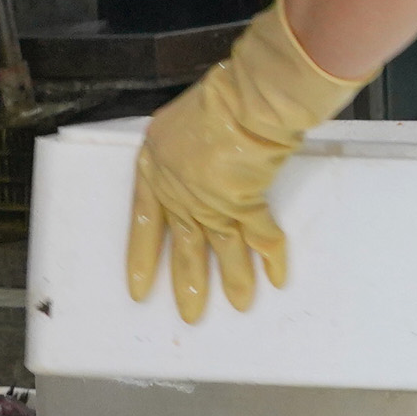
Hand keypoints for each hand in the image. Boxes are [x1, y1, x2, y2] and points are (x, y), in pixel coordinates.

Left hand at [125, 0, 361, 320]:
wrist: (244, 100)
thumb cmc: (212, 102)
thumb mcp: (176, 127)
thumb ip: (180, 153)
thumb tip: (195, 169)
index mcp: (155, 172)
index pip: (144, 223)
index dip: (142, 258)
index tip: (139, 290)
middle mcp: (180, 194)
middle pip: (184, 245)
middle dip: (188, 283)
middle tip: (190, 315)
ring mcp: (211, 202)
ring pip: (223, 250)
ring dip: (234, 280)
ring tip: (239, 305)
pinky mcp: (245, 204)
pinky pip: (261, 237)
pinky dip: (272, 257)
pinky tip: (277, 277)